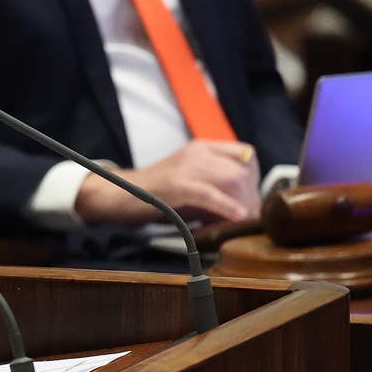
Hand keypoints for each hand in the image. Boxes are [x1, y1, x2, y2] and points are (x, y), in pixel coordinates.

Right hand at [75, 140, 261, 225]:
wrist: (118, 194)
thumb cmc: (156, 193)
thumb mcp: (190, 181)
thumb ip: (215, 185)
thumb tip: (247, 207)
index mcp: (201, 148)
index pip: (245, 154)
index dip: (254, 179)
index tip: (250, 199)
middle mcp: (196, 152)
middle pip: (241, 170)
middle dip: (250, 198)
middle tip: (247, 219)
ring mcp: (184, 166)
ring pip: (231, 180)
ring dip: (242, 205)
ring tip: (238, 223)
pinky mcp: (175, 184)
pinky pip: (209, 193)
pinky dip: (226, 206)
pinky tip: (236, 217)